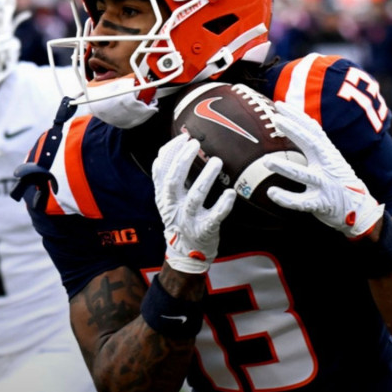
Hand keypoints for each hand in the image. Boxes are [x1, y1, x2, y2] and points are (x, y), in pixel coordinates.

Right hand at [152, 134, 235, 273]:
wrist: (185, 254)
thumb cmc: (180, 219)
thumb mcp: (167, 200)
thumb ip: (166, 179)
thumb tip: (164, 151)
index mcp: (164, 197)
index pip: (162, 170)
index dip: (171, 152)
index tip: (183, 137)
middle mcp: (174, 207)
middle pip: (174, 181)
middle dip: (182, 160)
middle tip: (195, 143)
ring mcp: (189, 220)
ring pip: (195, 197)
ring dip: (206, 177)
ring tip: (216, 161)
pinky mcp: (205, 230)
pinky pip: (215, 216)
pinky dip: (223, 204)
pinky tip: (230, 193)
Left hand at [265, 101, 383, 238]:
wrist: (361, 211)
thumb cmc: (340, 183)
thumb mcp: (332, 161)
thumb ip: (317, 147)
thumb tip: (298, 127)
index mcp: (328, 154)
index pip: (313, 130)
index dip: (298, 116)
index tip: (280, 104)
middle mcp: (328, 166)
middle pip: (311, 144)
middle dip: (294, 131)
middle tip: (276, 119)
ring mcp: (325, 186)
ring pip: (304, 175)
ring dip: (285, 167)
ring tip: (266, 161)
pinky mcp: (322, 204)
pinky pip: (302, 202)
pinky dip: (286, 198)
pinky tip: (271, 193)